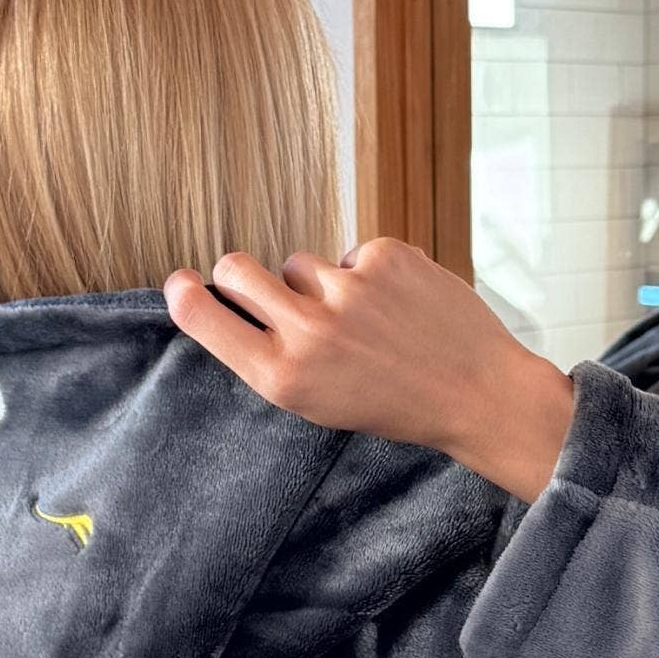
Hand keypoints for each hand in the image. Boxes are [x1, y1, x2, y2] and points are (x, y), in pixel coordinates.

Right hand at [163, 238, 575, 502]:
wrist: (477, 394)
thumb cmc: (394, 402)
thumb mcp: (320, 402)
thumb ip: (275, 355)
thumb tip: (234, 301)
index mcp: (285, 377)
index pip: (205, 317)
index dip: (186, 294)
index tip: (181, 282)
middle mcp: (308, 332)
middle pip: (235, 268)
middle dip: (239, 273)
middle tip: (261, 287)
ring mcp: (347, 289)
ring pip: (299, 263)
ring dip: (319, 283)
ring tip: (362, 320)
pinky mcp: (383, 257)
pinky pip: (351, 255)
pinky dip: (369, 276)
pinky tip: (398, 306)